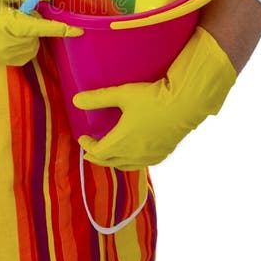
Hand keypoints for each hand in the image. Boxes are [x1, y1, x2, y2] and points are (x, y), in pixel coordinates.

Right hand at [0, 0, 80, 92]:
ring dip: (30, 32)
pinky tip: (9, 36)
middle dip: (34, 20)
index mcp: (11, 25)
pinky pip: (31, 48)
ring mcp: (15, 56)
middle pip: (40, 31)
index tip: (79, 31)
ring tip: (9, 25)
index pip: (41, 28)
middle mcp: (15, 43)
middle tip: (15, 13)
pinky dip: (26, 41)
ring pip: (37, 40)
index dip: (62, 29)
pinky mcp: (16, 62)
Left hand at [73, 27, 235, 170]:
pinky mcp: (163, 153)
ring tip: (109, 157)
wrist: (185, 104)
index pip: (98, 151)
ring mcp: (150, 156)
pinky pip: (142, 163)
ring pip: (127, 165)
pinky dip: (131, 162)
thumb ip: (98, 98)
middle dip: (98, 158)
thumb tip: (75, 101)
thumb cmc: (152, 98)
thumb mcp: (122, 94)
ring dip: (114, 162)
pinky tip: (134, 156)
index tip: (83, 138)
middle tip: (90, 154)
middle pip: (110, 162)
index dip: (88, 146)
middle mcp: (134, 154)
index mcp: (121, 142)